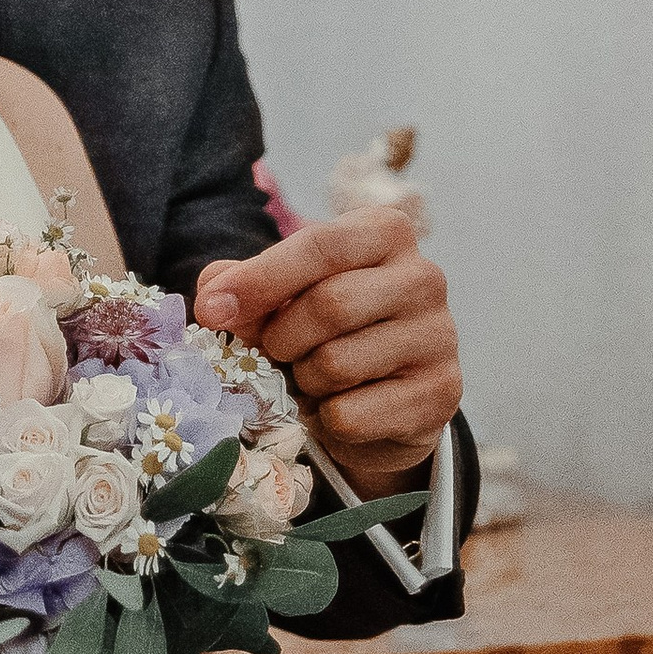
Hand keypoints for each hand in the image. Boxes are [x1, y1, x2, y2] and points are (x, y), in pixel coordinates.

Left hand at [193, 209, 461, 496]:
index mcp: (385, 233)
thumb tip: (213, 296)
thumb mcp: (283, 296)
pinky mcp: (440, 395)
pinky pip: (351, 415)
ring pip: (338, 363)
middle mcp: (424, 278)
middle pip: (330, 305)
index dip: (259, 279)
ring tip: (312, 379)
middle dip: (282, 338)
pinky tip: (337, 410)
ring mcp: (440, 338)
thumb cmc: (327, 332)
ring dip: (304, 381)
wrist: (385, 401)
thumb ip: (243, 284)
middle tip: (273, 352)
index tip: (211, 310)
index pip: (320, 244)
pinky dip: (326, 420)